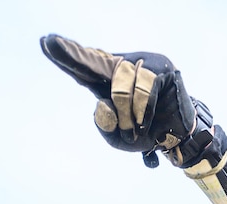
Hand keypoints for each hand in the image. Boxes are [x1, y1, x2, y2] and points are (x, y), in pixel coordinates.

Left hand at [40, 34, 197, 164]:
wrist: (179, 137)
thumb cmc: (145, 133)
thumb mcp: (118, 140)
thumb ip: (104, 125)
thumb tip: (104, 102)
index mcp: (108, 80)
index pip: (84, 67)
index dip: (67, 55)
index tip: (46, 41)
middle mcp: (123, 66)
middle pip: (94, 62)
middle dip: (72, 55)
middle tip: (50, 42)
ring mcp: (144, 64)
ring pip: (121, 87)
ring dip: (126, 117)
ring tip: (133, 131)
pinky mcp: (163, 69)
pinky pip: (145, 91)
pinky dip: (143, 112)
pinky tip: (145, 124)